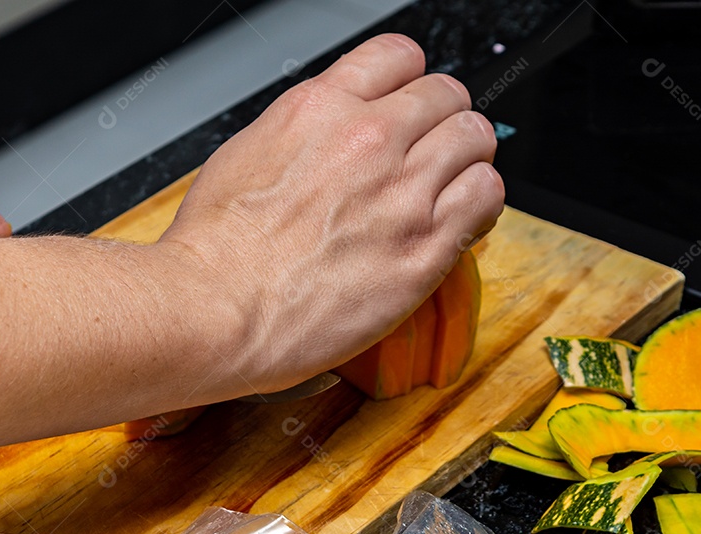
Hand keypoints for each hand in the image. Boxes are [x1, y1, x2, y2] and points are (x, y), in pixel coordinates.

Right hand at [163, 34, 502, 390]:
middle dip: (440, 121)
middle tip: (428, 154)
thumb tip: (325, 140)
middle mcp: (370, 140)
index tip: (406, 107)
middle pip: (447, 96)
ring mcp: (403, 194)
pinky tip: (459, 222)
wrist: (215, 310)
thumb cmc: (215, 250)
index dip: (407, 84)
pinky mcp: (423, 250)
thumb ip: (302, 135)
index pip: (400, 57)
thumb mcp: (246, 155)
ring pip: (475, 139)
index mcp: (321, 108)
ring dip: (465, 160)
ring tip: (448, 189)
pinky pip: (486, 199)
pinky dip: (480, 204)